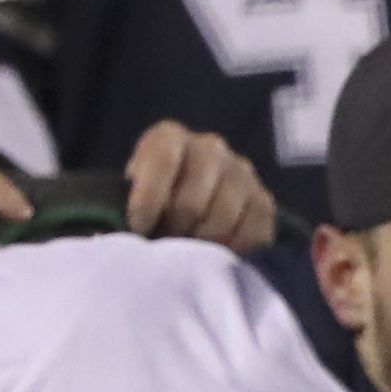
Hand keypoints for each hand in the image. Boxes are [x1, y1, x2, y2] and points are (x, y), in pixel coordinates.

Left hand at [123, 121, 274, 249]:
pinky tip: (218, 255)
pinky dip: (235, 248)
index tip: (138, 228)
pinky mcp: (263, 201)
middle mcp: (209, 146)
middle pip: (194, 197)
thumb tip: (127, 234)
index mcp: (169, 136)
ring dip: (204, 242)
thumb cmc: (147, 202)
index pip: (163, 159)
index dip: (149, 198)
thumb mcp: (127, 193)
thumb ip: (127, 202)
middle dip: (176, 229)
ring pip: (225, 215)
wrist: (178, 206)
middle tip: (166, 246)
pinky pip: (255, 230)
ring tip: (190, 254)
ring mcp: (241, 172)